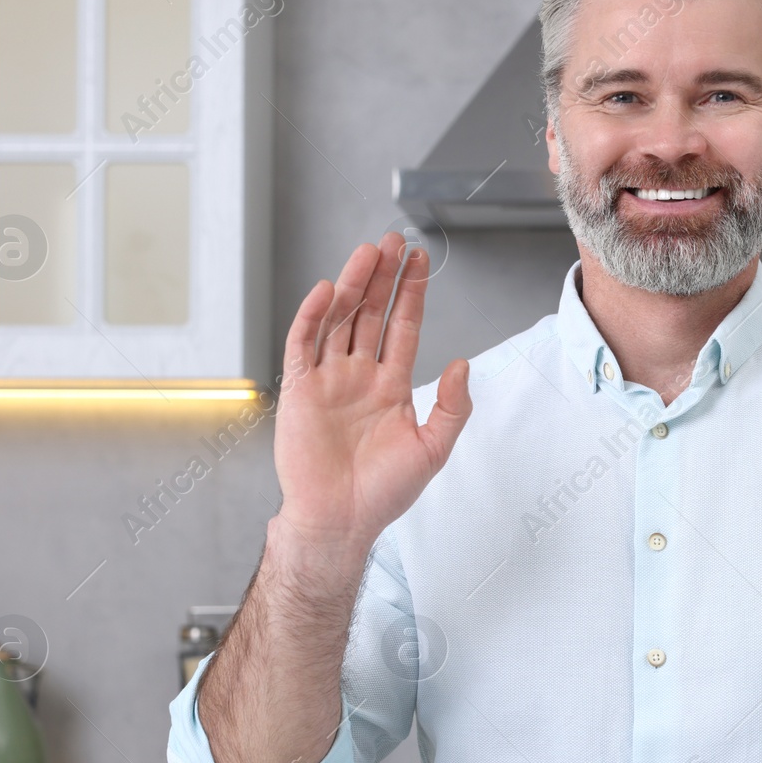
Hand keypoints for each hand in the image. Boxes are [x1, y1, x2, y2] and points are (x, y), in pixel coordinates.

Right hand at [273, 232, 471, 545]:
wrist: (340, 521)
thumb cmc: (384, 492)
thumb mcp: (433, 448)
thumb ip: (452, 406)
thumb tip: (462, 364)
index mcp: (390, 386)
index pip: (403, 327)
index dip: (411, 294)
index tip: (419, 262)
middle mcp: (358, 376)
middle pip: (370, 313)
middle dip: (382, 277)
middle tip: (393, 241)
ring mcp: (328, 380)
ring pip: (339, 320)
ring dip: (351, 285)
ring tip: (367, 252)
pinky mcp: (299, 391)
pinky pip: (303, 345)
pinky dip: (312, 316)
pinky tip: (326, 291)